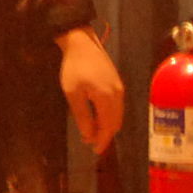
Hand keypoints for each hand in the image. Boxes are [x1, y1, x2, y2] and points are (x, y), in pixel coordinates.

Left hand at [57, 27, 124, 155]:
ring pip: (118, 114)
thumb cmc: (74, 67)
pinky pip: (117, 106)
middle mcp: (118, 95)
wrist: (81, 42)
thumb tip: (89, 135)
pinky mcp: (116, 82)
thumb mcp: (73, 94)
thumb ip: (82, 116)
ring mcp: (119, 88)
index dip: (103, 140)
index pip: (109, 126)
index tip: (95, 151)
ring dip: (108, 126)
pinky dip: (110, 116)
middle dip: (106, 135)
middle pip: (116, 122)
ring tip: (94, 133)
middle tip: (93, 145)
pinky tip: (99, 117)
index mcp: (108, 98)